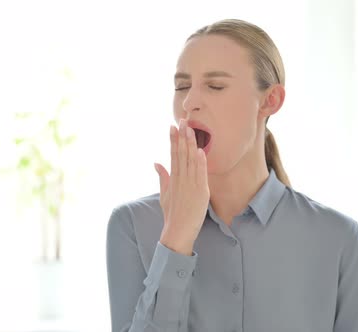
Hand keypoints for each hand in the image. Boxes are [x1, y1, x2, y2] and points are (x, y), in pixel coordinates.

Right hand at [153, 118, 209, 255]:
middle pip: (181, 153)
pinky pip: (201, 174)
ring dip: (191, 144)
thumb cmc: (172, 214)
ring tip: (191, 129)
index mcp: (173, 178)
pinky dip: (200, 162)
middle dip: (182, 136)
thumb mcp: (164, 194)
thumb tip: (156, 163)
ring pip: (190, 160)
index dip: (173, 139)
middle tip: (182, 120)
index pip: (173, 154)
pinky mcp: (200, 192)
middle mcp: (180, 179)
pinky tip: (200, 150)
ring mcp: (190, 185)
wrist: (177, 231)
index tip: (173, 126)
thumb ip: (162, 177)